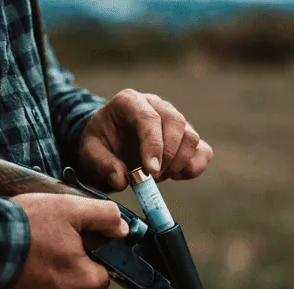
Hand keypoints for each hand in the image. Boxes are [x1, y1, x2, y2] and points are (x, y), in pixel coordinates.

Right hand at [0, 193, 128, 288]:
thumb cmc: (25, 225)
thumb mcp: (70, 208)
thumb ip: (103, 217)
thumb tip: (122, 228)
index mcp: (83, 280)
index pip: (101, 275)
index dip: (90, 258)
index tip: (74, 245)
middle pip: (74, 287)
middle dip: (65, 270)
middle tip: (46, 247)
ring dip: (43, 280)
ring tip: (27, 257)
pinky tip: (14, 271)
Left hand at [78, 89, 213, 190]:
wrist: (109, 143)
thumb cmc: (100, 143)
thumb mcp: (90, 153)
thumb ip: (103, 165)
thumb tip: (121, 180)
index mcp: (129, 102)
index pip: (148, 118)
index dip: (153, 145)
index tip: (150, 171)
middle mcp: (156, 105)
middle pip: (176, 123)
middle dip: (168, 156)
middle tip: (152, 178)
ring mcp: (175, 120)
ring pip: (191, 137)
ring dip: (178, 164)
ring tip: (157, 177)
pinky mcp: (186, 138)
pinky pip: (203, 151)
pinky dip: (193, 167)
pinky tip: (174, 175)